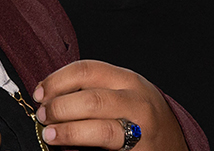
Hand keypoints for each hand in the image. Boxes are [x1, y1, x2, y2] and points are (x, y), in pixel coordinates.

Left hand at [32, 60, 188, 150]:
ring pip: (100, 128)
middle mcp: (137, 101)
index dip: (57, 80)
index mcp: (128, 80)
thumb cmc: (141, 117)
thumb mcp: (123, 93)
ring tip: (50, 134)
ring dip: (68, 131)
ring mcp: (141, 130)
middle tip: (43, 116)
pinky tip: (69, 149)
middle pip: (90, 99)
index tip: (40, 93)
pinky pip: (108, 148)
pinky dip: (82, 148)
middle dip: (59, 107)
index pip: (86, 70)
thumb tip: (51, 96)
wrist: (173, 145)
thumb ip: (94, 90)